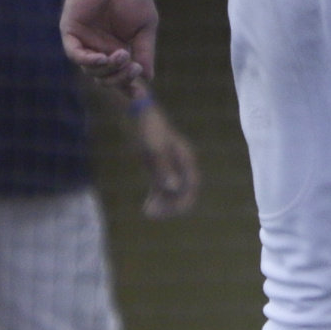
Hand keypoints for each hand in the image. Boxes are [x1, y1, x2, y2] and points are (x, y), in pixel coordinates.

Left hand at [61, 0, 161, 96]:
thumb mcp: (146, 27)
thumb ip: (144, 51)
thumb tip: (148, 77)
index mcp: (119, 48)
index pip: (120, 75)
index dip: (128, 87)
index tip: (139, 94)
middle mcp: (100, 48)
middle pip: (105, 77)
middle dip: (120, 78)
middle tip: (134, 68)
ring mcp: (85, 41)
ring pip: (91, 69)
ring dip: (107, 69)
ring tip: (121, 56)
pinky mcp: (71, 32)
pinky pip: (75, 54)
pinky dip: (88, 61)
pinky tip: (102, 59)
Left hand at [133, 103, 201, 218]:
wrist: (138, 114)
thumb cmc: (148, 129)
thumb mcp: (154, 149)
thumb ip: (164, 169)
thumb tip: (173, 188)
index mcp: (186, 159)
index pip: (192, 185)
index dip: (185, 200)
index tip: (173, 212)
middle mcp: (181, 165)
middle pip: (183, 191)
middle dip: (172, 205)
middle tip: (155, 214)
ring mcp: (170, 166)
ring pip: (172, 192)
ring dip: (163, 204)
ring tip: (149, 213)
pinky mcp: (158, 167)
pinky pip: (161, 188)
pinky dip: (156, 199)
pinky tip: (147, 207)